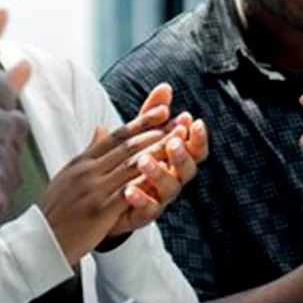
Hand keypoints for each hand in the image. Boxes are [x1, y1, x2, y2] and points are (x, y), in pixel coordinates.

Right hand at [39, 105, 173, 263]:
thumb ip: (89, 152)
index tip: (161, 111)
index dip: (141, 122)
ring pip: (131, 164)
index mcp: (82, 161)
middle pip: (127, 146)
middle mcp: (88, 171)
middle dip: (156, 133)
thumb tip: (101, 128)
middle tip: (177, 123)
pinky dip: (148, 181)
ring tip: (178, 144)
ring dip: (157, 152)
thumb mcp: (69, 174)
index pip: (115, 136)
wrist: (40, 240)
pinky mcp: (100, 210)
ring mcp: (93, 189)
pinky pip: (128, 191)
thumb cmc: (56, 210)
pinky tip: (165, 176)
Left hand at [105, 111, 207, 237]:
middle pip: (188, 170)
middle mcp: (173, 180)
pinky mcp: (143, 215)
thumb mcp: (139, 136)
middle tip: (173, 142)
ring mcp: (160, 199)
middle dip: (182, 155)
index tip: (193, 121)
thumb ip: (152, 113)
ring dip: (159, 173)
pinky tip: (129, 191)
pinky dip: (140, 200)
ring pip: (169, 189)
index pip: (194, 149)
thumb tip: (165, 86)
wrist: (105, 201)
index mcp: (175, 161)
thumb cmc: (130, 164)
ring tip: (144, 160)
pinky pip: (147, 211)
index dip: (197, 137)